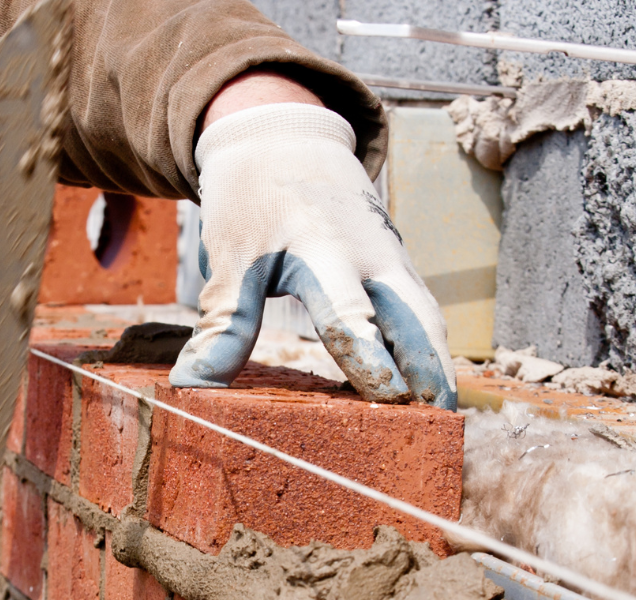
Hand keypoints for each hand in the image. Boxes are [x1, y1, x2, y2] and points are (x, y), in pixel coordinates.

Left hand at [170, 98, 455, 406]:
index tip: (386, 399)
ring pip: (428, 319)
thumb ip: (222, 324)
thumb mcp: (231, 258)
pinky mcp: (399, 267)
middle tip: (438, 425)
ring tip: (443, 421)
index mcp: (322, 249)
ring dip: (439, 367)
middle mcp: (370, 256)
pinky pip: (421, 314)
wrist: (284, 138)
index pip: (351, 314)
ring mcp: (392, 260)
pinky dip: (429, 351)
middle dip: (430, 372)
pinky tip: (428, 391)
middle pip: (414, 320)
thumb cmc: (253, 202)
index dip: (369, 359)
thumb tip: (192, 387)